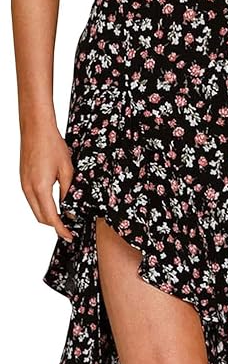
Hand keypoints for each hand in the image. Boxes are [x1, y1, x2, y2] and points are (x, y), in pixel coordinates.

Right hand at [20, 121, 74, 242]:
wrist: (36, 127)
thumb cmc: (52, 144)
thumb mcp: (67, 170)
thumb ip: (68, 192)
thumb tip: (69, 209)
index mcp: (40, 188)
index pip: (51, 217)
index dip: (61, 229)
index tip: (69, 236)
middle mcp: (29, 189)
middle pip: (41, 217)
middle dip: (54, 226)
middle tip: (68, 230)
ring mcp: (24, 184)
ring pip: (35, 210)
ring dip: (47, 217)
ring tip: (63, 219)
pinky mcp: (23, 180)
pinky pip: (32, 200)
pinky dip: (42, 207)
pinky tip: (53, 205)